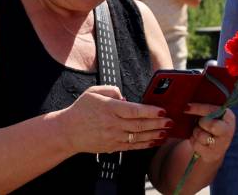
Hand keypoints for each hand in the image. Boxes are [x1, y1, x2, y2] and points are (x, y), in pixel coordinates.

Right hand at [57, 85, 171, 153]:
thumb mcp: (93, 92)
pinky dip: (145, 144)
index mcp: (109, 109)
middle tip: (171, 121)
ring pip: (138, 137)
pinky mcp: (112, 146)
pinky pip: (132, 146)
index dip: (150, 111)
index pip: (134, 110)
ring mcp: (113, 137)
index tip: (162, 110)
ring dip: (155, 134)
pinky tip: (155, 141)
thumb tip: (126, 97)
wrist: (67, 132)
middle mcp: (112, 124)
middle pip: (140, 124)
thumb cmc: (81, 109)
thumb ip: (111, 90)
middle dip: (158, 123)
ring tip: (167, 131)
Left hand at [184, 103, 234, 163]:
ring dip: (196, 133)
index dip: (199, 108)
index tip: (187, 107)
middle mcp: (228, 130)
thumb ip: (204, 110)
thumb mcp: (211, 116)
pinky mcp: (212, 154)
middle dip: (202, 124)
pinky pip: (196, 145)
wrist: (214, 148)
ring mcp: (221, 144)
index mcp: (229, 117)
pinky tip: (199, 141)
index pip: (213, 110)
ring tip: (199, 132)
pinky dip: (193, 141)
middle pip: (212, 126)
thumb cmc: (210, 126)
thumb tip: (186, 106)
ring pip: (201, 135)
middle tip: (200, 123)